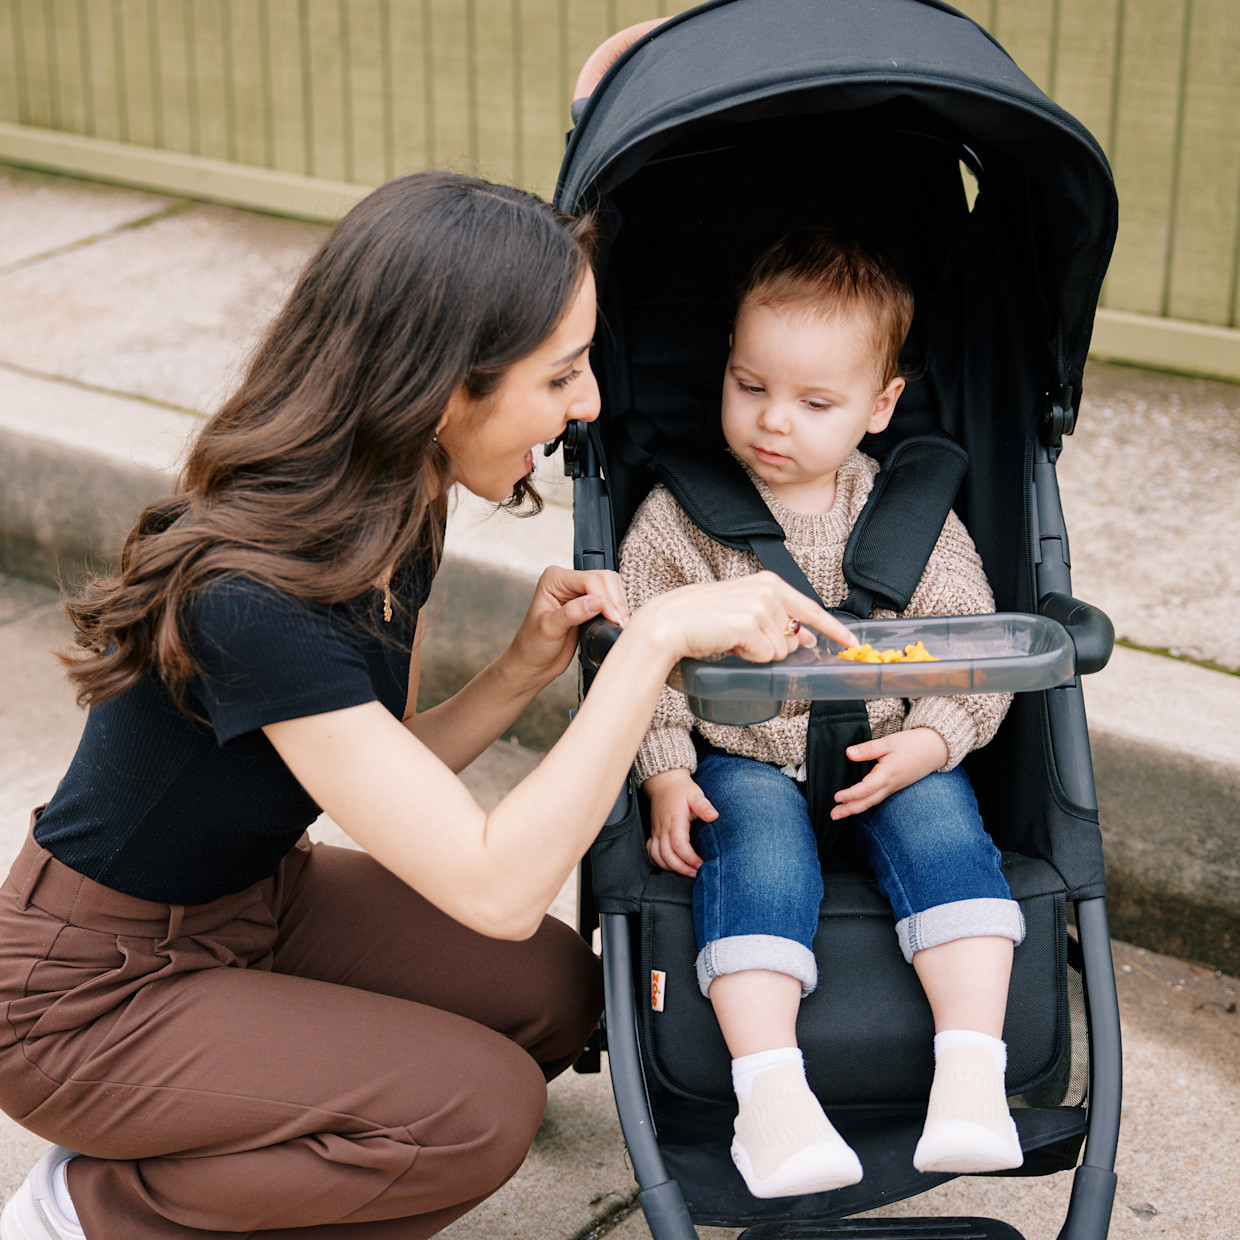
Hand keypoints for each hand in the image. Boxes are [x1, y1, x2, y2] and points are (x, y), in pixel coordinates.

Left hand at [504, 566, 629, 689]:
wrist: (534, 663)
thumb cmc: (532, 645)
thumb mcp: (549, 629)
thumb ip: (572, 613)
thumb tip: (597, 602)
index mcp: (554, 579)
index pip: (589, 579)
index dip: (604, 598)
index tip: (612, 617)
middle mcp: (568, 581)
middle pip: (604, 579)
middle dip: (614, 600)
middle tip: (619, 622)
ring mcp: (580, 592)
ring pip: (611, 586)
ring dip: (619, 604)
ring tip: (619, 624)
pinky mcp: (590, 604)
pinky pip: (611, 599)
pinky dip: (618, 610)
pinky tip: (616, 623)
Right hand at [630, 572, 854, 669]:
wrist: (669, 623)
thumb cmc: (702, 619)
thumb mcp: (744, 612)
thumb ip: (776, 620)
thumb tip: (804, 639)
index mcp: (768, 582)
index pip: (810, 608)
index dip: (833, 628)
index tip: (851, 641)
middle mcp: (768, 589)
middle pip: (793, 637)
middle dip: (773, 646)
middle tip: (741, 638)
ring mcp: (760, 606)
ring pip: (780, 650)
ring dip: (758, 653)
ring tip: (730, 639)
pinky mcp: (749, 624)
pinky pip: (766, 656)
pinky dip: (749, 658)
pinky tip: (728, 644)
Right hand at [644, 768, 715, 876]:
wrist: (664, 782)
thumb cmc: (682, 789)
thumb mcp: (696, 794)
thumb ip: (704, 806)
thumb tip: (714, 816)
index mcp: (675, 821)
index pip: (680, 846)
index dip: (690, 859)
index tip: (701, 864)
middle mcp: (663, 829)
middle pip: (667, 855)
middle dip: (682, 868)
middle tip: (696, 873)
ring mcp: (656, 832)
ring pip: (657, 856)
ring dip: (670, 867)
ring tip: (686, 872)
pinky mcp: (653, 833)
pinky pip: (651, 852)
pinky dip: (658, 862)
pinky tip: (669, 866)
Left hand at [830, 727, 948, 819]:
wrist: (934, 750)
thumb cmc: (911, 744)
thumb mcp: (889, 742)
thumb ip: (868, 749)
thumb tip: (849, 753)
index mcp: (887, 773)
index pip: (866, 788)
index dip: (851, 794)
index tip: (837, 797)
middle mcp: (890, 784)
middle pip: (868, 801)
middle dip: (850, 809)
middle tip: (833, 815)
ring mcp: (893, 788)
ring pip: (872, 802)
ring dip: (855, 809)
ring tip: (840, 814)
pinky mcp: (894, 787)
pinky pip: (878, 799)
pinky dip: (865, 804)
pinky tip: (857, 805)